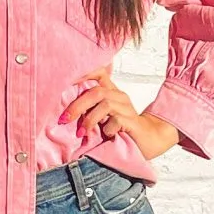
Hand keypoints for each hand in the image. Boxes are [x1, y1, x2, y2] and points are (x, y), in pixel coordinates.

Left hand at [60, 74, 180, 160]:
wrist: (149, 140)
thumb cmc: (122, 129)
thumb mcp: (103, 117)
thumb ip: (90, 110)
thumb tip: (65, 113)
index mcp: (112, 92)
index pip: (99, 73)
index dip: (84, 73)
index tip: (65, 81)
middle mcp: (119, 97)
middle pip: (96, 92)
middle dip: (77, 105)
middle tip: (65, 119)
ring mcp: (127, 108)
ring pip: (105, 105)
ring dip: (89, 119)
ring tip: (82, 132)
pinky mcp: (132, 121)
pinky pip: (115, 120)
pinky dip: (107, 129)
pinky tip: (106, 136)